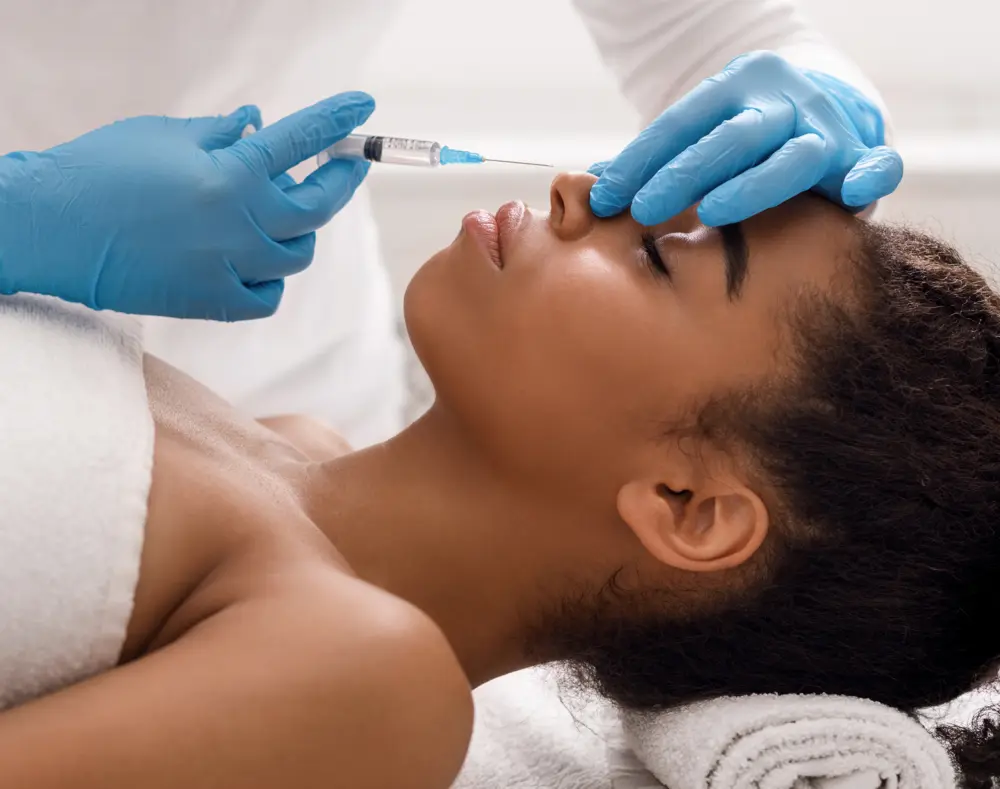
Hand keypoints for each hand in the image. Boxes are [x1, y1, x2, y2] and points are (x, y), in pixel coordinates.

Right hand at [0, 92, 374, 319]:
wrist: (52, 230)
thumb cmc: (99, 172)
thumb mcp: (162, 136)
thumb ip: (219, 133)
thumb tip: (257, 121)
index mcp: (231, 173)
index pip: (301, 142)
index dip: (336, 122)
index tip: (362, 109)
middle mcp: (241, 223)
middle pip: (317, 206)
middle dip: (340, 181)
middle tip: (346, 166)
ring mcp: (231, 267)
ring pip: (297, 254)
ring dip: (298, 230)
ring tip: (275, 212)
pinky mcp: (214, 302)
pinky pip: (269, 295)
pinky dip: (271, 277)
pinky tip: (253, 259)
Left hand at [588, 51, 903, 226]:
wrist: (825, 104)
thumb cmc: (745, 136)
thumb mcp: (701, 135)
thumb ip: (655, 160)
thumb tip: (589, 188)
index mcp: (734, 87)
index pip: (681, 124)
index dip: (641, 161)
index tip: (604, 198)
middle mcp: (781, 101)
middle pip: (731, 138)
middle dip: (684, 175)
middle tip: (643, 211)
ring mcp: (825, 125)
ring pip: (791, 156)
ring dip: (751, 186)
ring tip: (711, 214)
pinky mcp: (864, 153)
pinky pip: (878, 163)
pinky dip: (870, 176)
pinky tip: (852, 195)